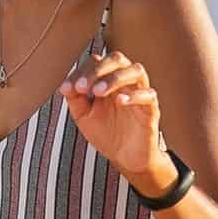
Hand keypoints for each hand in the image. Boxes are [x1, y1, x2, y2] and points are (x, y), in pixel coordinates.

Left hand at [59, 50, 166, 180]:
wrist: (126, 159)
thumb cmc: (106, 134)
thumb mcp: (83, 116)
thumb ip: (75, 99)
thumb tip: (65, 86)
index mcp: (108, 80)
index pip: (97, 62)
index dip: (81, 72)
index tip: (67, 89)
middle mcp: (125, 82)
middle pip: (117, 59)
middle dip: (97, 69)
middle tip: (82, 87)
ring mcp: (140, 94)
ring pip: (136, 71)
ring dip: (115, 78)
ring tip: (98, 91)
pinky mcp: (151, 110)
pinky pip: (149, 95)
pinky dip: (135, 95)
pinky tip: (120, 101)